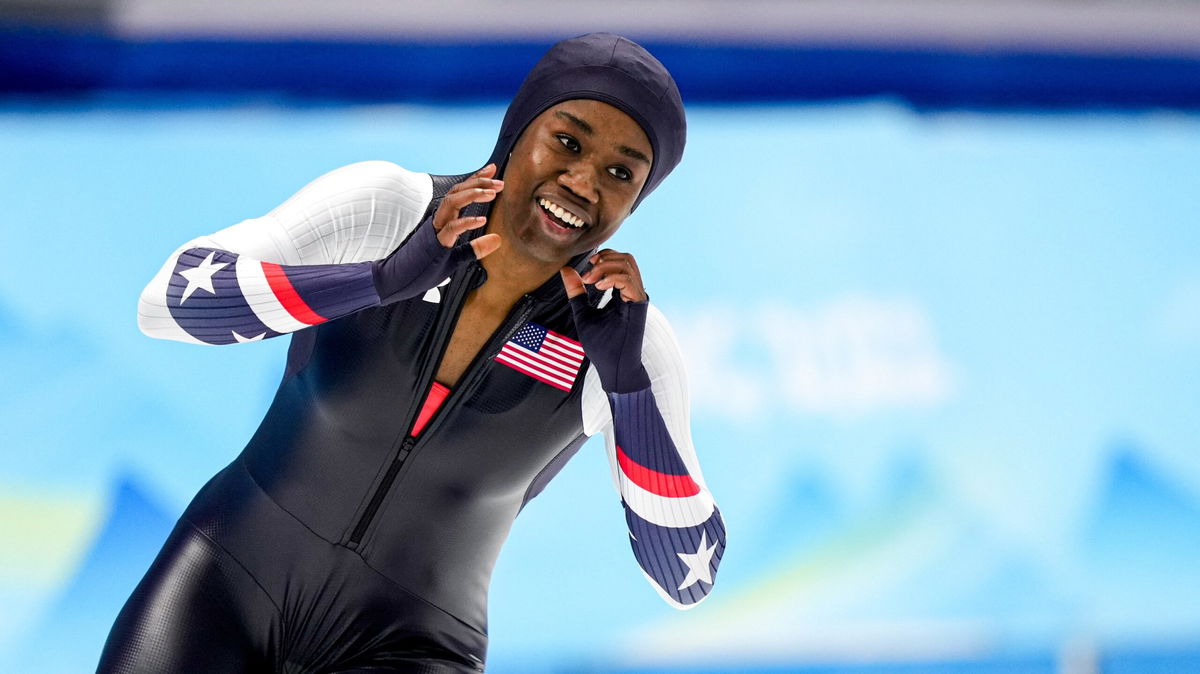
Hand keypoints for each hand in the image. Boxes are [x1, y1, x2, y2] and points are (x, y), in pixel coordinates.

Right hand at [432, 163, 503, 257]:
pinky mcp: (436, 242)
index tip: (492, 169)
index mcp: (445, 218)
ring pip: (452, 202)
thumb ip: (476, 247)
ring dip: (472, 195)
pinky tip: (481, 219)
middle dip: (478, 183)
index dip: (475, 178)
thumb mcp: (458, 257)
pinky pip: (451, 227)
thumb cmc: (427, 266)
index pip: (460, 192)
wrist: (404, 277)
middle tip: (499, 183)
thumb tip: (497, 240)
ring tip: (491, 194)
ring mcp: (436, 228)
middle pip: (457, 191)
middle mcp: (440, 219)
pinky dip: (466, 222)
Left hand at [560, 249, 651, 392]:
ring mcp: (637, 297)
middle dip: (605, 258)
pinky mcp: (638, 305)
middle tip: (587, 274)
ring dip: (605, 267)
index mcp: (622, 293)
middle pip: (626, 258)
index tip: (584, 272)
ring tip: (590, 282)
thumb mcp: (584, 314)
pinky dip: (611, 278)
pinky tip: (598, 288)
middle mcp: (632, 292)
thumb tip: (566, 270)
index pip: (619, 262)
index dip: (602, 259)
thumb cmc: (602, 346)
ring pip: (628, 264)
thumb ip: (577, 292)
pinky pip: (628, 279)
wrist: (614, 368)